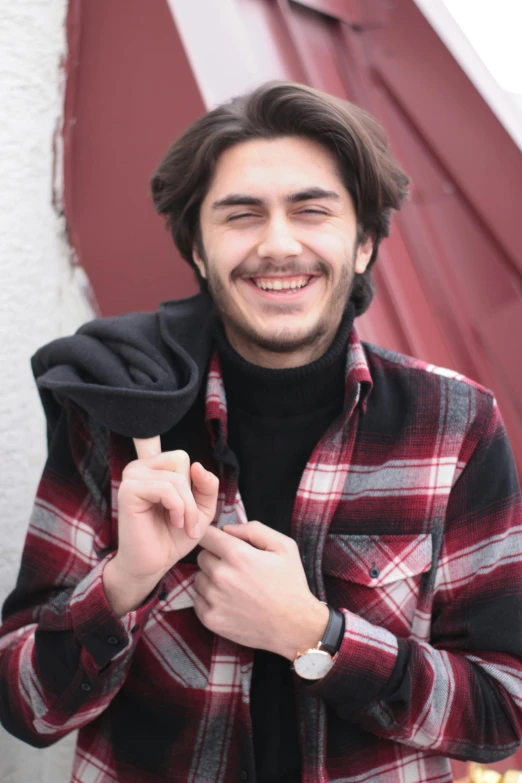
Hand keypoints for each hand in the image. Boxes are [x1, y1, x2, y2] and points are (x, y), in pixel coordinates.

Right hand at [103, 436, 218, 615]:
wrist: (152, 565)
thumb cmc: (173, 537)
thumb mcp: (201, 509)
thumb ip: (207, 486)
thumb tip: (198, 466)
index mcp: (152, 468)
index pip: (182, 458)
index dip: (194, 483)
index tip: (190, 510)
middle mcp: (138, 467)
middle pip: (180, 461)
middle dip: (191, 495)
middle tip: (187, 521)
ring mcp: (131, 477)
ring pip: (176, 478)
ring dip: (188, 507)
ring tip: (182, 525)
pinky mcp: (128, 491)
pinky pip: (165, 489)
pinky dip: (177, 508)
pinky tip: (174, 523)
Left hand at [194, 521, 328, 659]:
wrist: (294, 625)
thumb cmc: (291, 583)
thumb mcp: (283, 546)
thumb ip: (253, 529)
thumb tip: (226, 528)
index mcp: (237, 554)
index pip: (206, 535)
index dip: (213, 536)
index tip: (221, 543)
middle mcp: (221, 575)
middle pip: (202, 556)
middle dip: (215, 558)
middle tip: (235, 568)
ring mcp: (213, 599)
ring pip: (198, 578)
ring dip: (210, 579)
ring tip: (234, 586)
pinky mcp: (210, 619)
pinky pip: (198, 600)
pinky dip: (208, 599)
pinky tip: (229, 601)